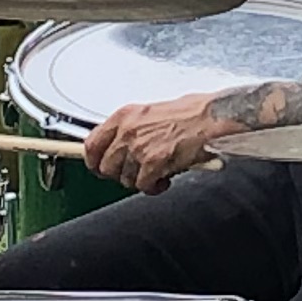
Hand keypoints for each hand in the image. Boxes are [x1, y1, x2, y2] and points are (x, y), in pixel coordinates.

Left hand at [86, 93, 229, 191]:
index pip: (92, 144)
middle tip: (135, 173)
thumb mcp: (148, 113)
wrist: (209, 117)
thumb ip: (129, 130)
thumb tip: (115, 149)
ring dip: (140, 181)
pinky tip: (165, 179)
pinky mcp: (153, 163)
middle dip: (120, 175)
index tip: (98, 168)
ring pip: (125, 180)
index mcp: (124, 116)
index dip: (93, 161)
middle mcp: (127, 131)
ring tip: (156, 173)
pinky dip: (154, 187)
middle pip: (106, 167)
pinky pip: (144, 185)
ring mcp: (139, 147)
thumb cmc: (187, 113)